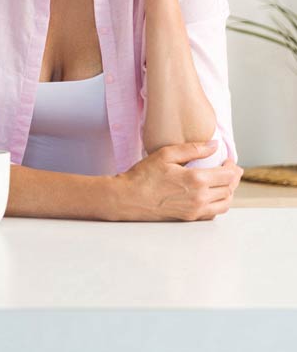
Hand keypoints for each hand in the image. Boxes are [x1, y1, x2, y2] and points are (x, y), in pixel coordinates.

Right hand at [113, 141, 242, 220]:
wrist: (130, 198)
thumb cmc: (144, 175)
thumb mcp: (166, 154)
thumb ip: (193, 149)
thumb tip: (214, 145)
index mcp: (196, 180)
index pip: (227, 175)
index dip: (232, 166)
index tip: (229, 160)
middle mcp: (200, 197)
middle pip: (229, 189)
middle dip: (233, 178)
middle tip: (232, 169)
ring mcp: (196, 210)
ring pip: (225, 203)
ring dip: (229, 192)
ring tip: (225, 182)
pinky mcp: (190, 218)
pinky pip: (214, 213)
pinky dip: (220, 204)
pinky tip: (214, 196)